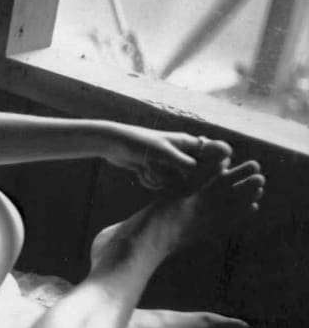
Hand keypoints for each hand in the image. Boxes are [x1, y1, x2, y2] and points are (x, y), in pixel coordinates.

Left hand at [110, 127, 225, 189]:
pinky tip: (140, 171)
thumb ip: (185, 163)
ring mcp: (165, 163)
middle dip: (180, 179)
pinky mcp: (153, 170)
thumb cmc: (140, 143)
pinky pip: (158, 184)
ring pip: (173, 182)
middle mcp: (178, 153)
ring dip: (159, 179)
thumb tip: (202, 170)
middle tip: (166, 173)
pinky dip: (149, 180)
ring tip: (148, 166)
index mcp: (186, 143)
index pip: (212, 153)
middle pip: (193, 174)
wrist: (113, 143)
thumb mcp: (165, 154)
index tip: (206, 175)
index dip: (214, 166)